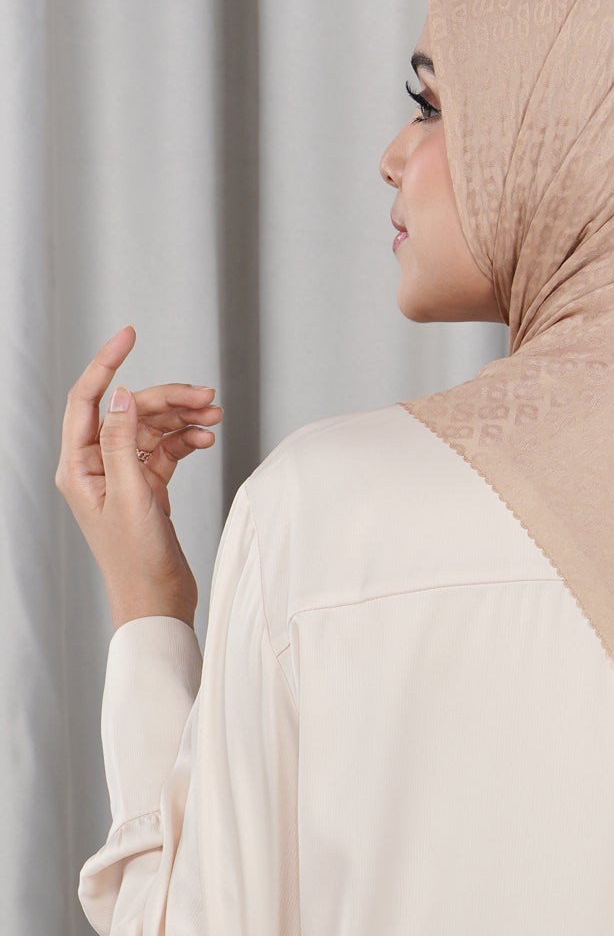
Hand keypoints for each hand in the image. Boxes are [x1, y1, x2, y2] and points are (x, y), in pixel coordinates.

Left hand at [55, 324, 223, 627]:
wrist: (157, 601)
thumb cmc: (137, 561)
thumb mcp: (132, 496)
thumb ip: (124, 443)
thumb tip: (124, 395)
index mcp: (78, 467)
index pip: (88, 399)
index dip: (107, 363)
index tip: (130, 334)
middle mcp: (96, 466)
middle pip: (130, 411)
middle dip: (167, 398)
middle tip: (205, 395)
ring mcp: (122, 475)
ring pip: (152, 427)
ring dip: (183, 417)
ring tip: (214, 415)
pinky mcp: (146, 486)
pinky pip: (166, 449)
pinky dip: (187, 439)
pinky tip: (207, 438)